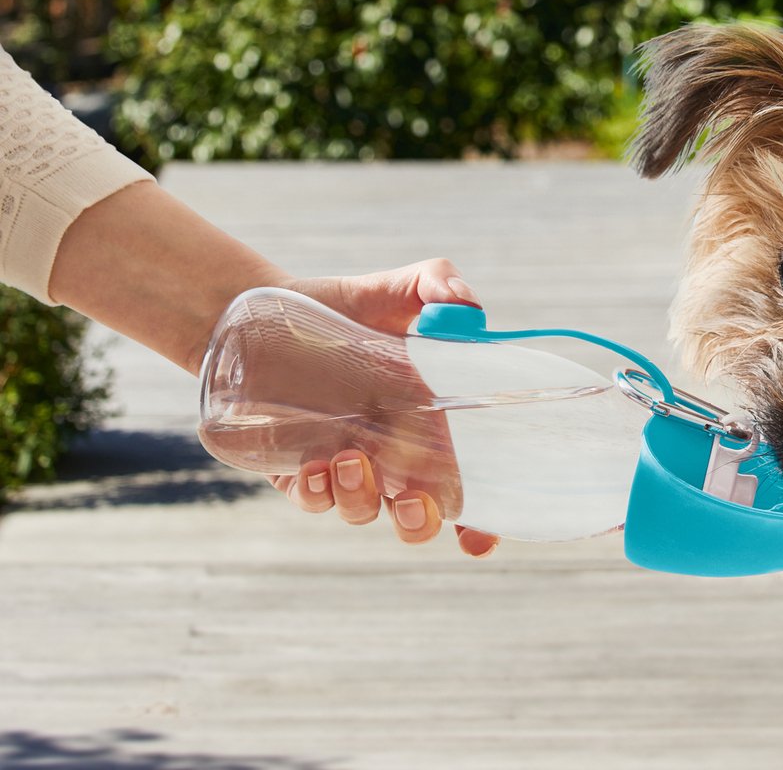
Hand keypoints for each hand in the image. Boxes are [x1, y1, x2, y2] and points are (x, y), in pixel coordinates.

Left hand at [268, 258, 498, 557]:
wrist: (263, 308)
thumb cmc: (345, 304)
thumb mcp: (397, 288)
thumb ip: (438, 284)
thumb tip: (467, 306)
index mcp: (430, 425)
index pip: (464, 487)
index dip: (477, 524)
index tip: (478, 540)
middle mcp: (391, 455)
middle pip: (418, 519)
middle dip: (420, 525)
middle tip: (414, 503)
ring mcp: (344, 466)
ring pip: (363, 511)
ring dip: (362, 498)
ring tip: (350, 457)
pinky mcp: (296, 469)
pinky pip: (312, 500)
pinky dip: (317, 494)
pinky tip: (314, 466)